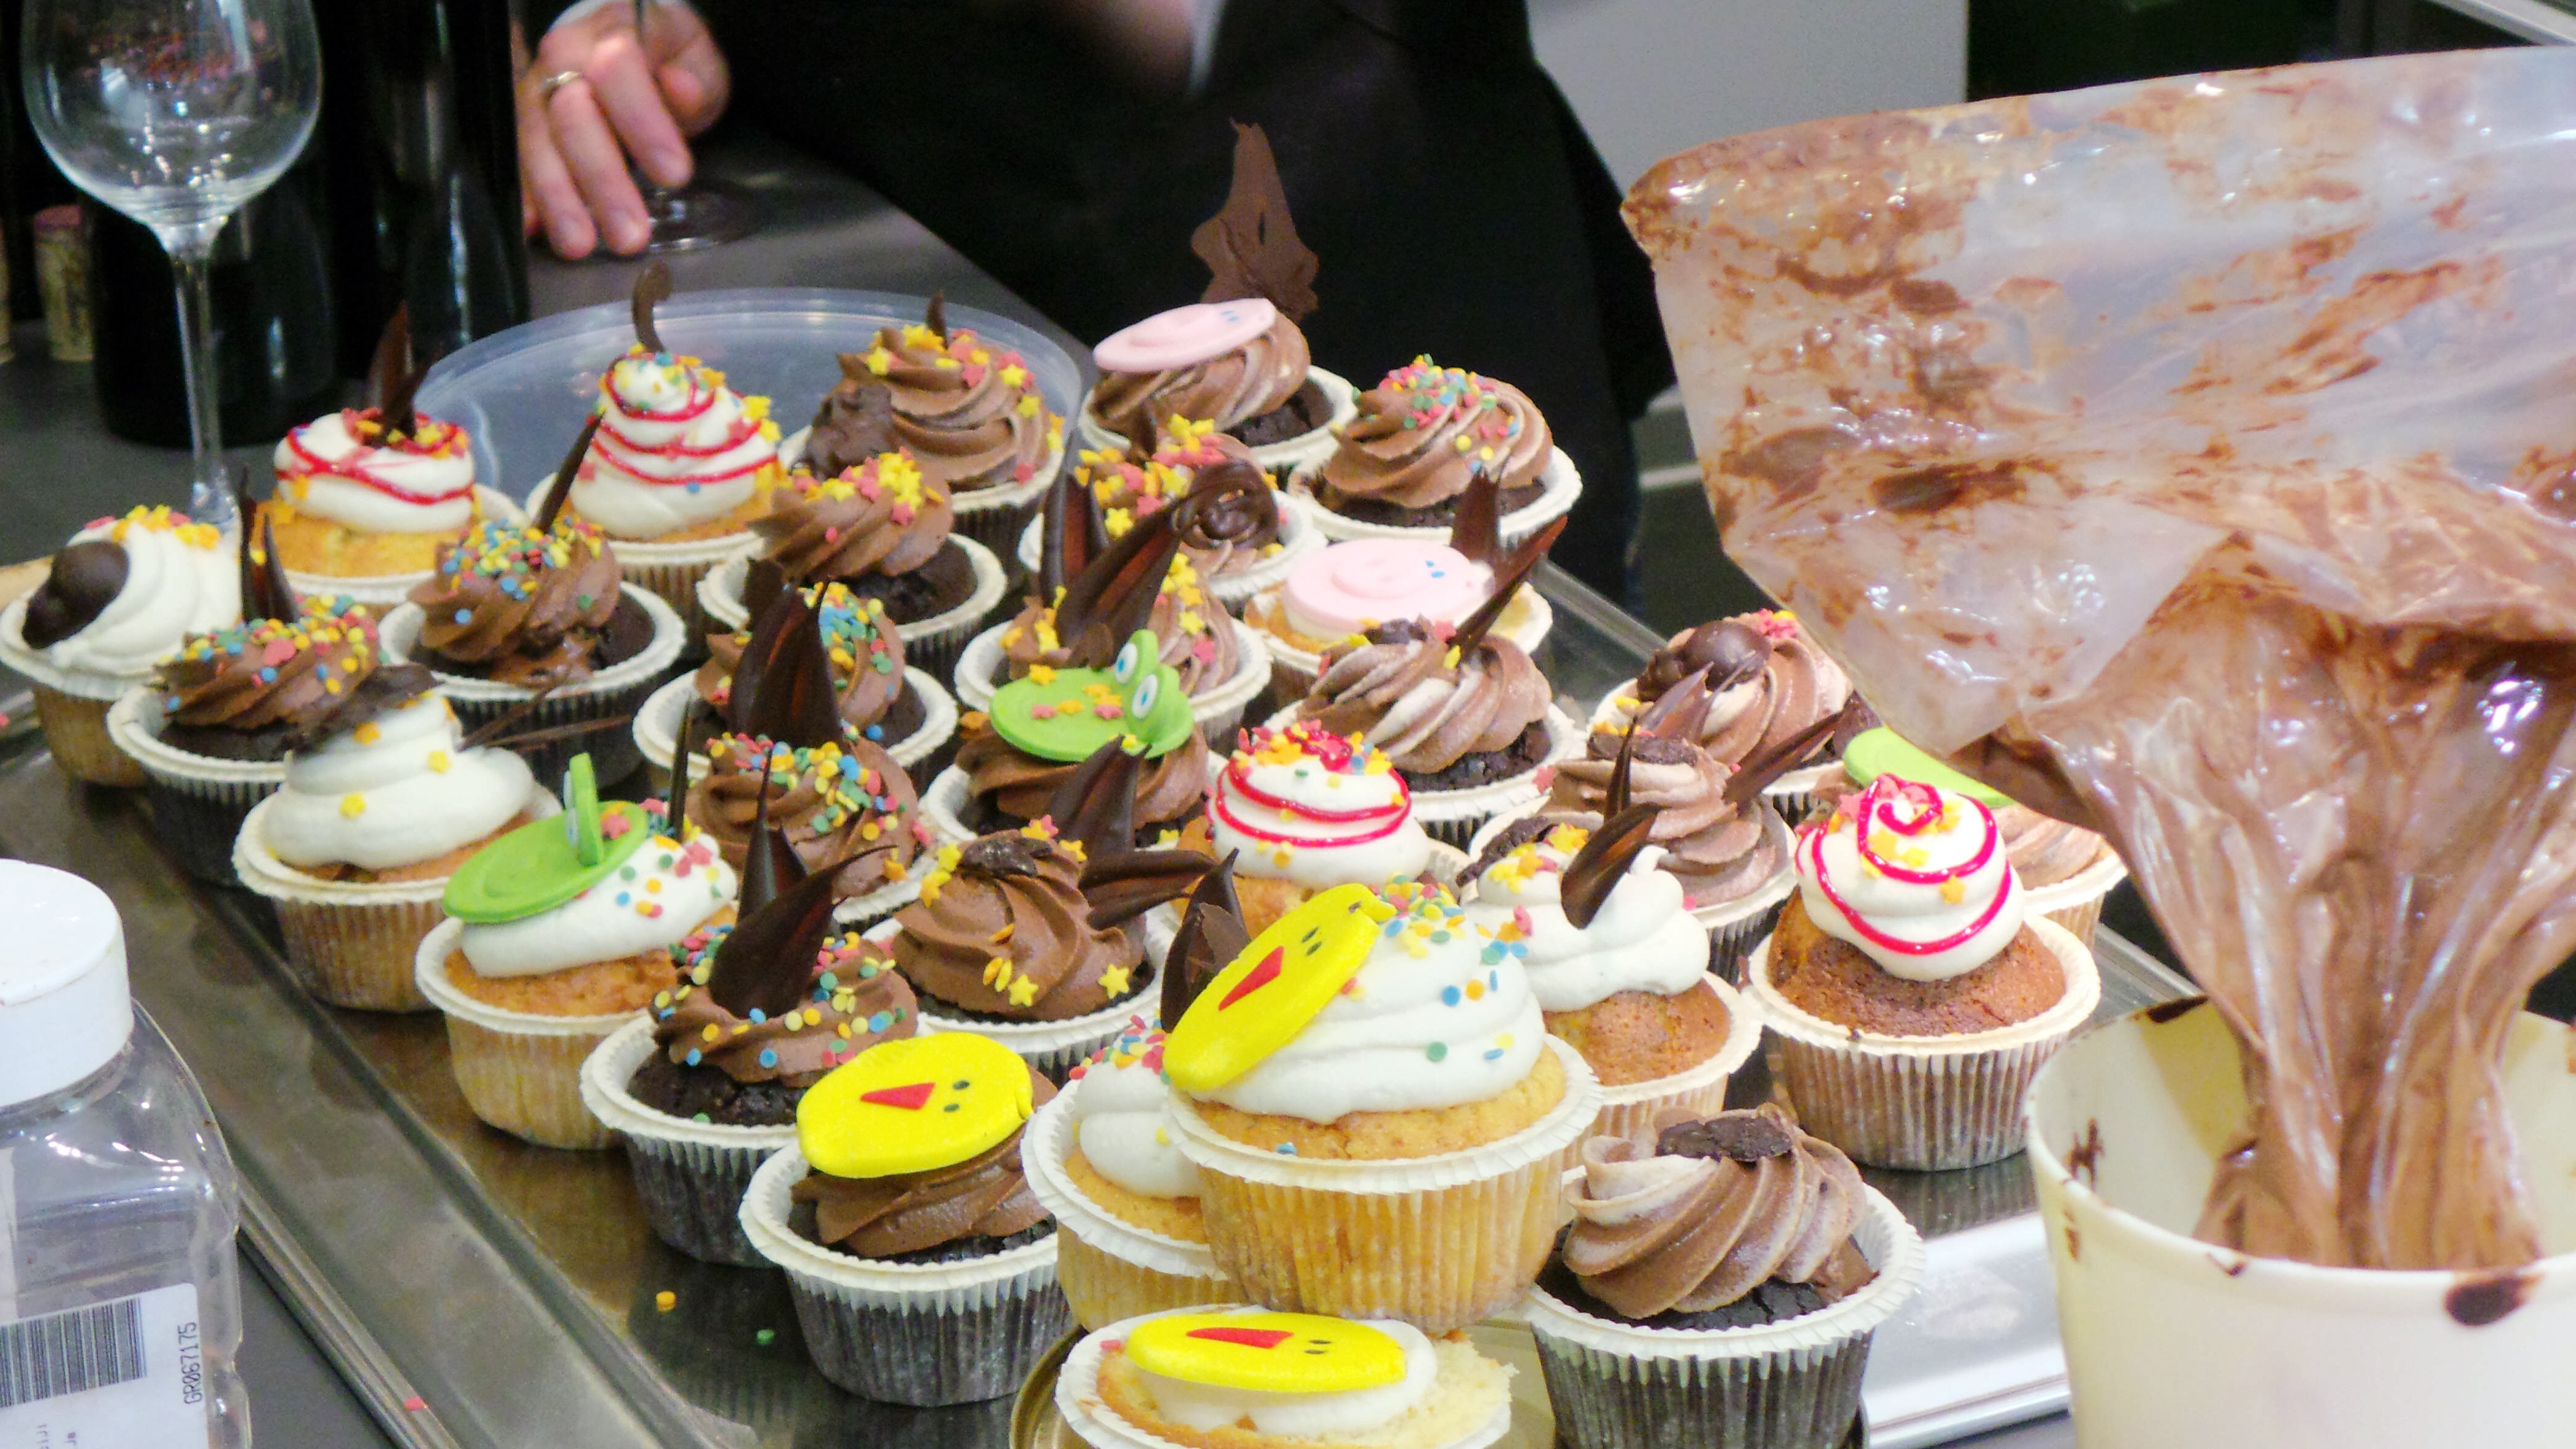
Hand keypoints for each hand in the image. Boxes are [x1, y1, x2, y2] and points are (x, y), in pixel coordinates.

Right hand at [518, 1, 730, 258]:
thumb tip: (683, 89)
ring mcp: (535, 93)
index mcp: (611, 36)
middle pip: (572, 117)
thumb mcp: (692, 57)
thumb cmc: (663, 55)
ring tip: (580, 244)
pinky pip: (515, 160)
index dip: (644, 124)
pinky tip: (532, 229)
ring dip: (559, 199)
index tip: (675, 174)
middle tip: (630, 233)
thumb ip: (694, 76)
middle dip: (601, 179)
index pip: (617, 72)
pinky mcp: (521, 125)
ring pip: (537, 144)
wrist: (619, 41)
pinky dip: (525, 196)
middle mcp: (562, 61)